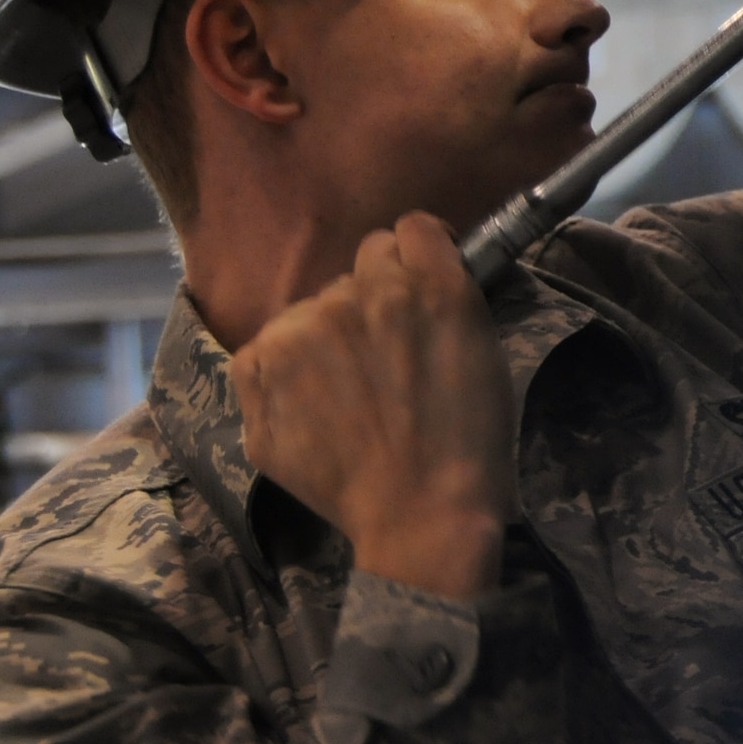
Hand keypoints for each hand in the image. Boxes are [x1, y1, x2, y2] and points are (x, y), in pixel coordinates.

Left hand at [233, 212, 514, 599]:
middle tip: (387, 353)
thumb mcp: (483, 347)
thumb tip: (415, 271)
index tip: (419, 287)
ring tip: (347, 391)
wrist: (423, 514)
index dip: (417, 258)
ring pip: (311, 306)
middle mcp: (360, 293)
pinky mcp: (259, 369)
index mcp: (429, 284)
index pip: (409, 229)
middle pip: (360, 266)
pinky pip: (265, 343)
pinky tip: (310, 406)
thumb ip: (444, 294)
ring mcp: (303, 331)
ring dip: (327, 333)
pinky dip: (283, 368)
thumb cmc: (469, 438)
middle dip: (373, 297)